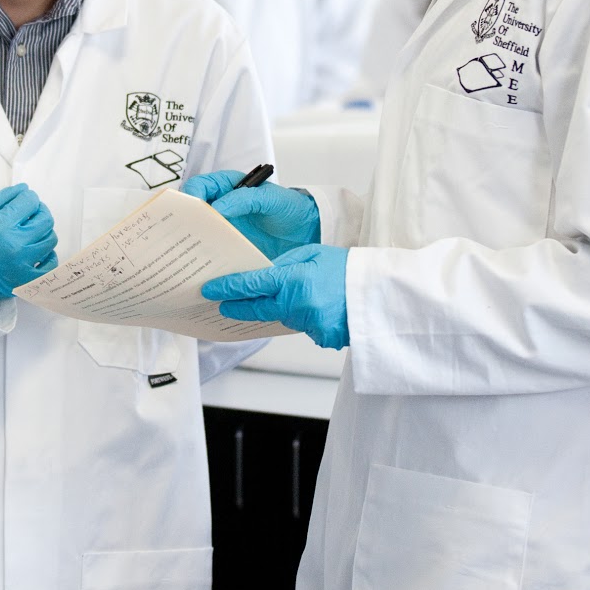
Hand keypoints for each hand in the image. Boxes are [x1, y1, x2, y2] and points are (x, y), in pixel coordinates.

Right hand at [0, 183, 56, 301]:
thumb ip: (2, 198)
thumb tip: (24, 190)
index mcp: (1, 227)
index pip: (30, 201)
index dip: (28, 197)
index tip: (24, 200)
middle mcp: (16, 245)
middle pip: (46, 219)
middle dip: (39, 211)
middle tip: (30, 214)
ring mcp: (24, 265)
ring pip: (50, 239)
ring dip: (43, 232)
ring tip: (30, 233)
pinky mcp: (27, 280)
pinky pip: (51, 264)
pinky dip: (47, 255)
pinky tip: (36, 250)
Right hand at [181, 171, 320, 260]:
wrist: (306, 232)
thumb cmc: (289, 209)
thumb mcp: (271, 199)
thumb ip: (246, 199)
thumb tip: (218, 208)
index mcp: (228, 187)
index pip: (200, 186)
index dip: (191, 195)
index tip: (191, 210)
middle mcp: (220, 206)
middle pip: (191, 211)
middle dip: (182, 221)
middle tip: (182, 234)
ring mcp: (222, 229)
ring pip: (196, 234)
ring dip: (190, 243)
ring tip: (187, 255)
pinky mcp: (227, 248)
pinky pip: (210, 252)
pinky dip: (204, 259)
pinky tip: (202, 269)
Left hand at [201, 245, 349, 349]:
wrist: (380, 295)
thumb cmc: (349, 270)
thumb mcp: (314, 253)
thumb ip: (285, 263)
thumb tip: (263, 272)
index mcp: (293, 280)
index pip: (250, 285)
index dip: (227, 288)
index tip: (209, 290)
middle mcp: (296, 304)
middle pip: (256, 308)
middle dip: (237, 306)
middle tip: (222, 304)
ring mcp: (306, 323)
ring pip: (279, 315)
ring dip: (277, 307)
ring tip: (284, 296)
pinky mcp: (317, 336)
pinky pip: (300, 325)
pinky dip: (301, 316)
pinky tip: (314, 306)